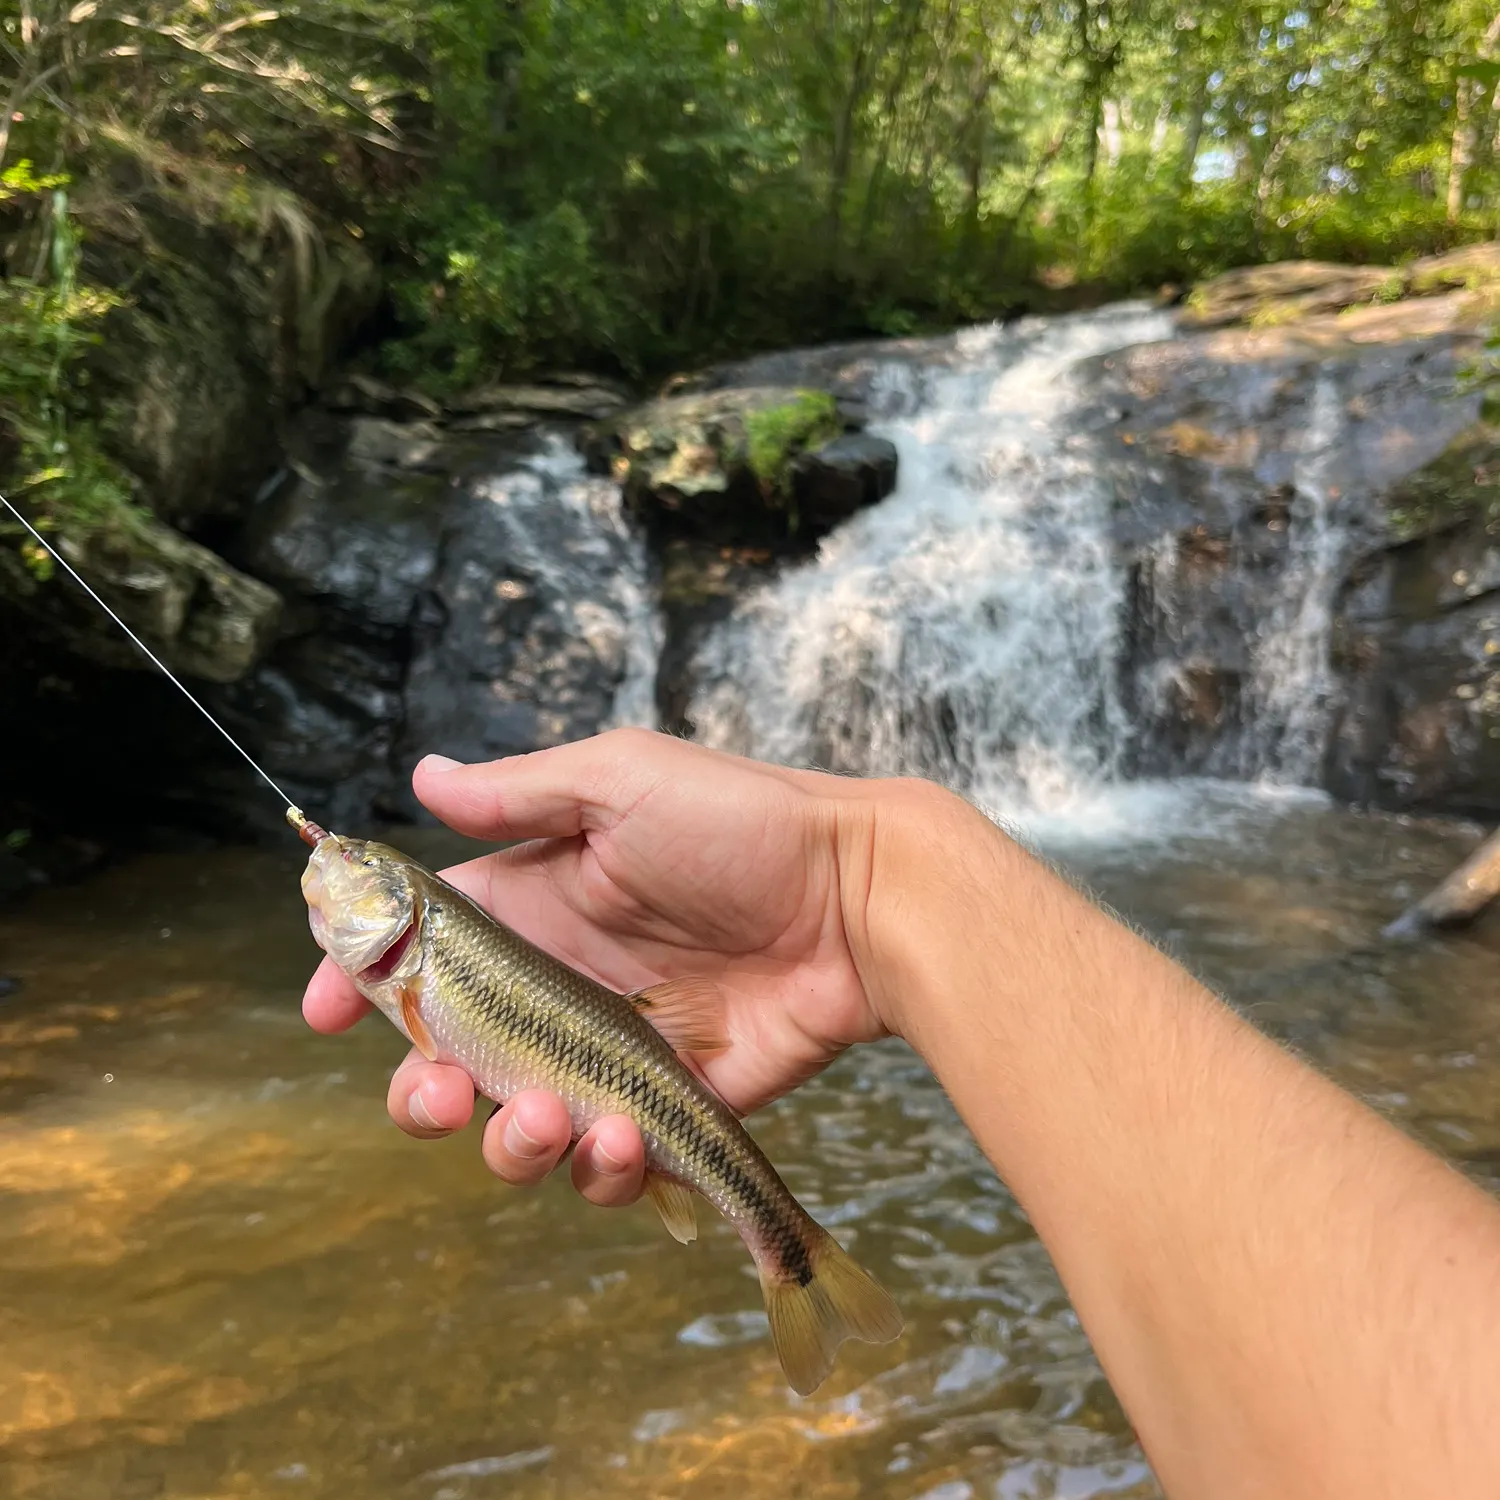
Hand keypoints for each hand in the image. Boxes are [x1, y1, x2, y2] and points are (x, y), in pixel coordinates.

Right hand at [302, 728, 938, 1207]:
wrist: (859, 897)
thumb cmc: (744, 824)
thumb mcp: (621, 781)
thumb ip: (517, 794)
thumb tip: (419, 776)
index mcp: (535, 905)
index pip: (423, 952)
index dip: (362, 982)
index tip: (321, 1009)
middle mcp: (561, 988)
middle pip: (450, 1063)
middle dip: (421, 1095)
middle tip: (434, 1095)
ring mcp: (611, 1056)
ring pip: (516, 1130)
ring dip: (507, 1144)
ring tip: (544, 1117)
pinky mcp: (669, 1111)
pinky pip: (605, 1167)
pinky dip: (598, 1171)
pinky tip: (622, 1139)